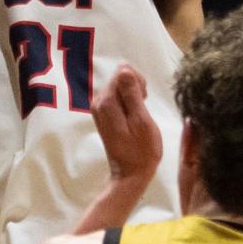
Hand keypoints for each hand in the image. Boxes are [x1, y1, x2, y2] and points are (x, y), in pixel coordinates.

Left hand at [91, 64, 162, 184]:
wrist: (130, 174)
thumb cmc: (142, 151)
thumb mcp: (142, 121)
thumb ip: (132, 94)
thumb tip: (124, 69)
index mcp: (106, 102)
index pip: (123, 71)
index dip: (138, 82)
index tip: (144, 99)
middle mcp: (98, 101)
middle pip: (120, 76)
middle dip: (136, 88)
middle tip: (143, 109)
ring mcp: (99, 108)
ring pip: (120, 86)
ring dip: (134, 96)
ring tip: (140, 115)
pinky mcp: (104, 113)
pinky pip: (118, 96)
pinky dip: (130, 103)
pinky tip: (135, 117)